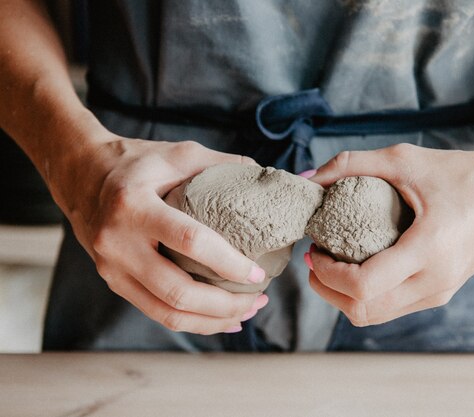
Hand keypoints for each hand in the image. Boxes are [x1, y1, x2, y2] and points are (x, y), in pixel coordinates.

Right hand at [52, 135, 267, 333]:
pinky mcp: (113, 281)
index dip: (228, 262)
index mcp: (135, 206)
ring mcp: (111, 267)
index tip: (258, 273)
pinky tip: (220, 319)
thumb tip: (263, 177)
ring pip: (166, 313)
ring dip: (212, 320)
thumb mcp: (178, 153)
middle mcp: (118, 242)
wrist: (79, 173)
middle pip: (177, 292)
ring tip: (246, 312)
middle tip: (259, 298)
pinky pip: (156, 312)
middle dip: (225, 305)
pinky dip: (192, 322)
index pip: (190, 242)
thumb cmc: (136, 162)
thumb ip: (222, 164)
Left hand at [306, 143, 473, 325]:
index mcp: (430, 249)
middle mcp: (437, 280)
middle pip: (364, 310)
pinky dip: (367, 296)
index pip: (363, 286)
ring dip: (345, 297)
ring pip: (378, 315)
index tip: (314, 249)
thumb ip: (349, 164)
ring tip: (331, 264)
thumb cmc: (459, 172)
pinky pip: (394, 308)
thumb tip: (306, 179)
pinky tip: (358, 268)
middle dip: (328, 290)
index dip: (327, 275)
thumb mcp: (403, 160)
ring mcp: (441, 292)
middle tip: (314, 260)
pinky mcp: (442, 293)